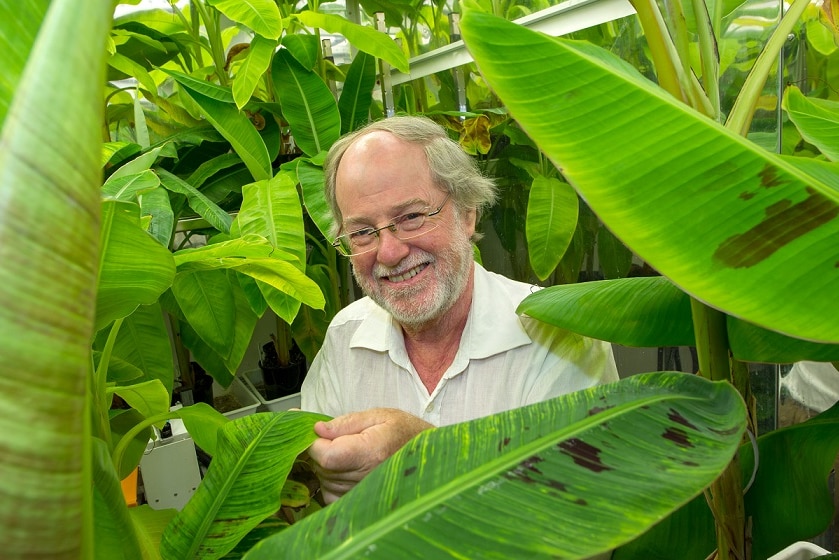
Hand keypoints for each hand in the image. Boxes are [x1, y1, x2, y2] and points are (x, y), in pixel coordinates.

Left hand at [307, 408, 432, 503]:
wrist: (427, 456)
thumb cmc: (404, 432)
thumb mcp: (378, 416)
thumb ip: (345, 422)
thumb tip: (317, 428)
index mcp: (370, 453)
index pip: (326, 455)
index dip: (315, 443)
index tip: (319, 433)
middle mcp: (365, 479)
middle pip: (321, 467)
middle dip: (321, 451)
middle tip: (338, 438)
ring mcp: (361, 495)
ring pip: (323, 480)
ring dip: (326, 466)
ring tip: (348, 453)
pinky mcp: (358, 505)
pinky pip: (329, 494)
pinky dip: (331, 481)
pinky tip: (347, 469)